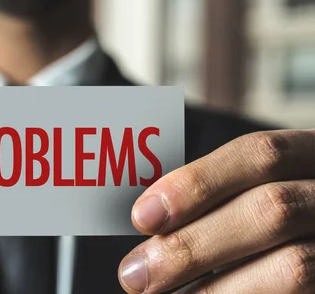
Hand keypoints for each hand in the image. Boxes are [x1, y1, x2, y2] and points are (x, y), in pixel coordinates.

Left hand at [118, 129, 314, 292]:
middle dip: (193, 244)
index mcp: (311, 157)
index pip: (260, 154)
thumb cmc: (279, 217)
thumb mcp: (262, 189)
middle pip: (270, 210)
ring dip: (214, 288)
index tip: (143, 216)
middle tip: (136, 274)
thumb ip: (220, 197)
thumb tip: (150, 219)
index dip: (197, 183)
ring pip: (294, 266)